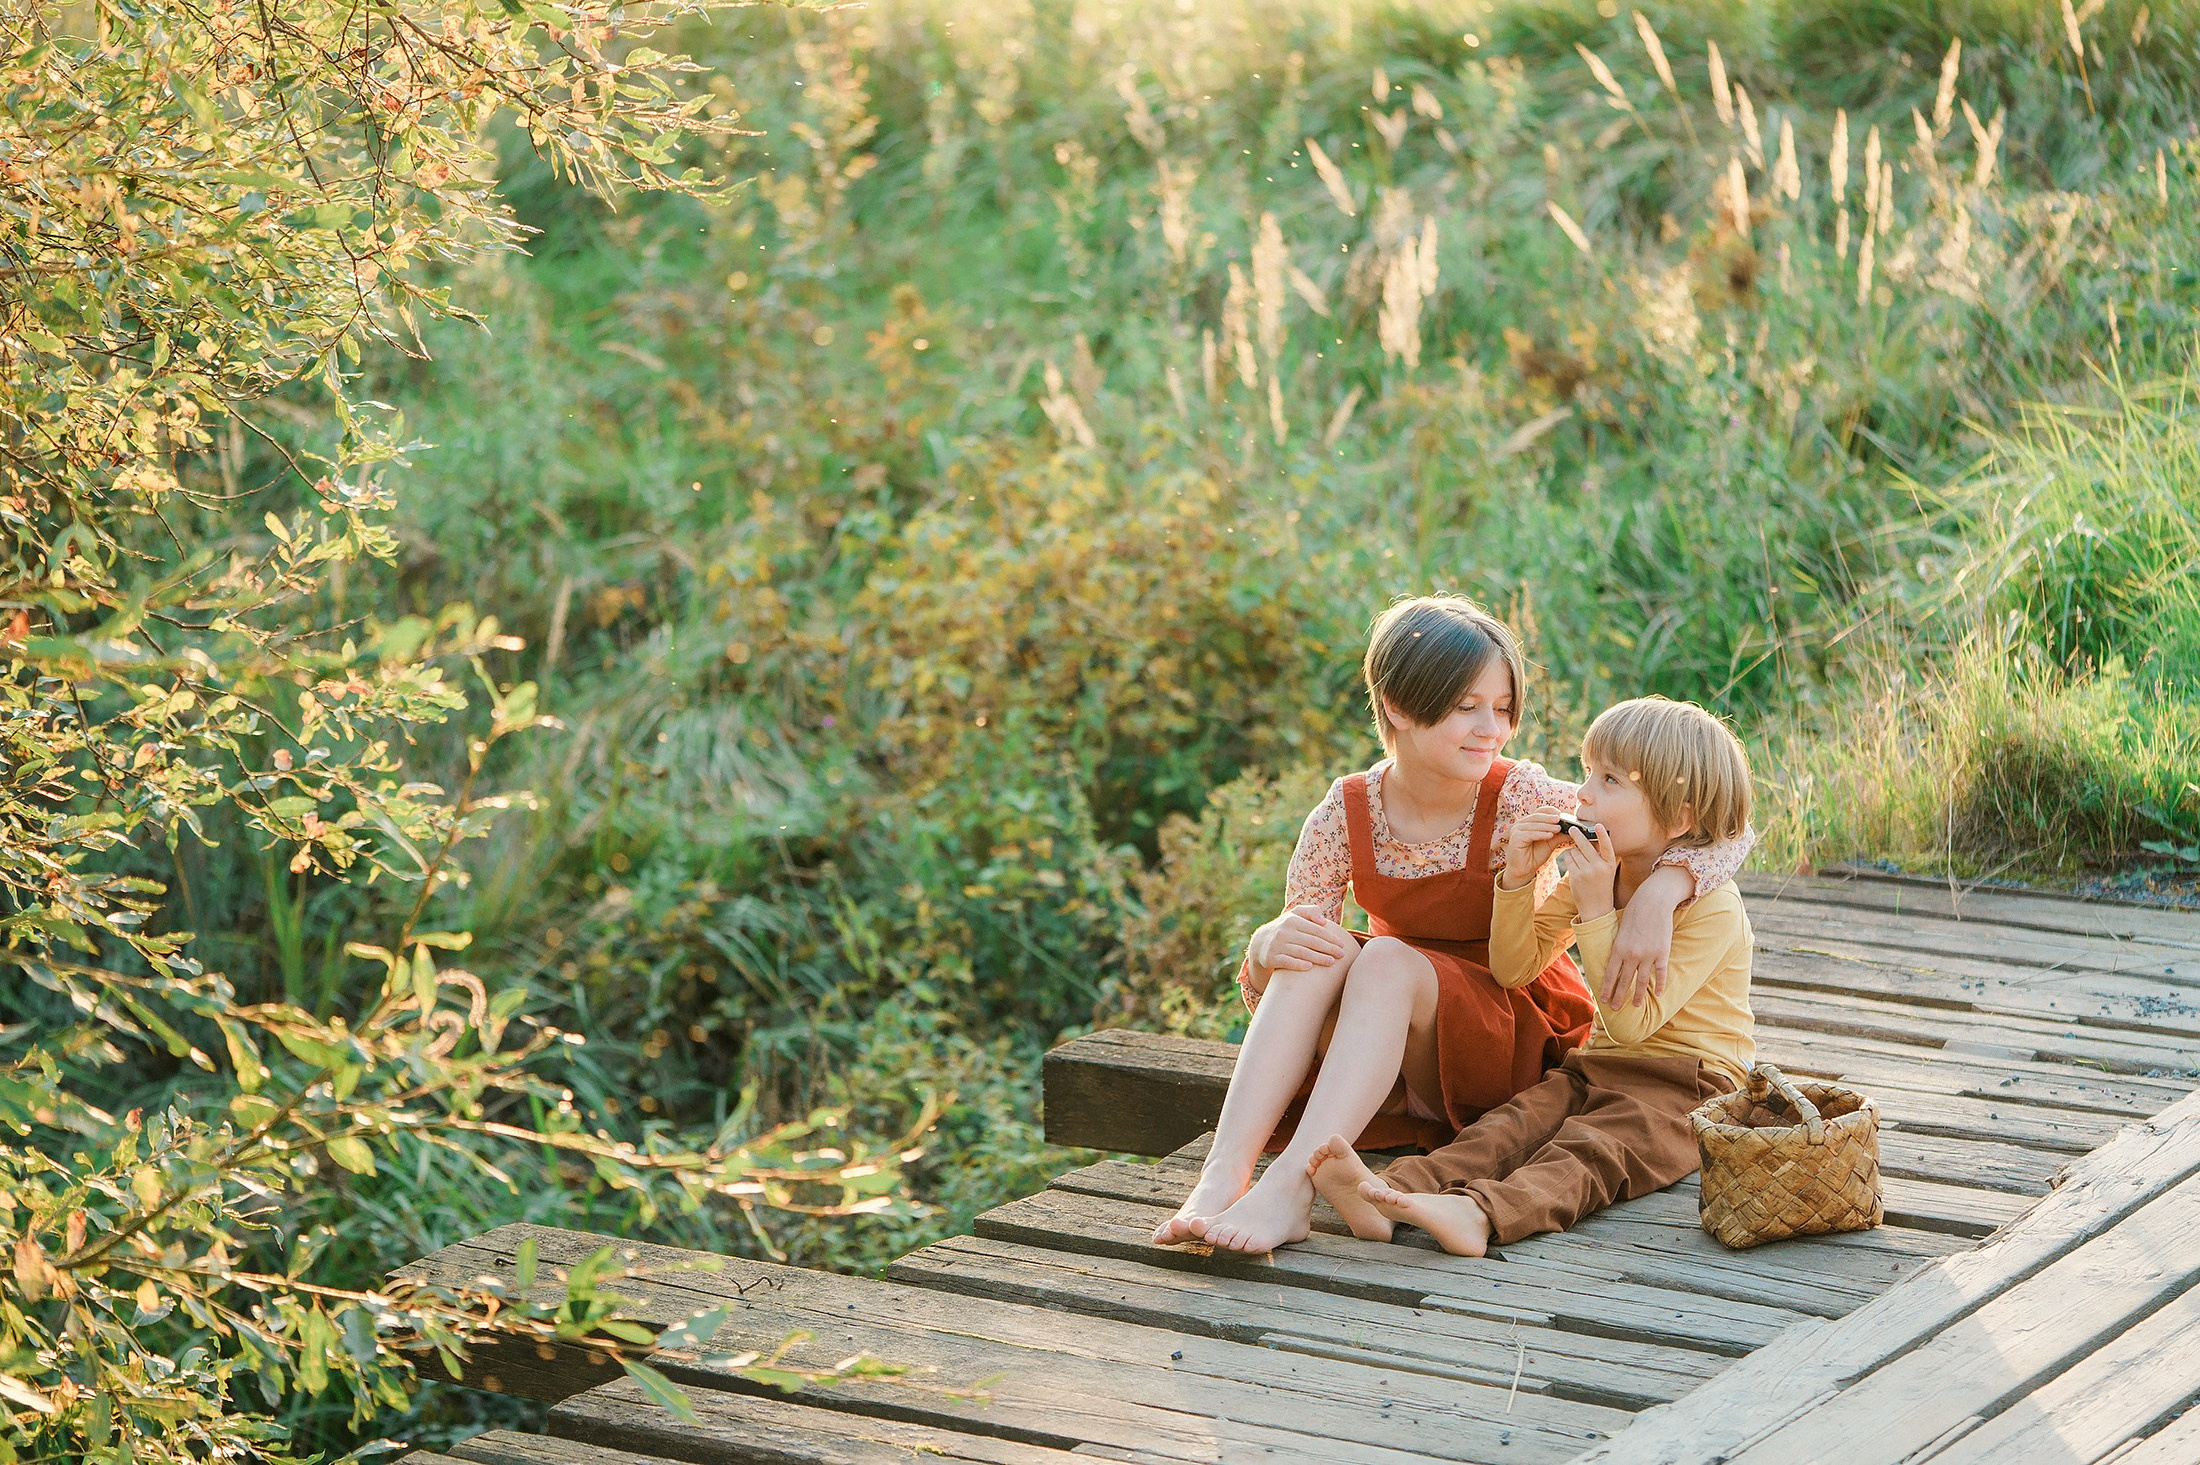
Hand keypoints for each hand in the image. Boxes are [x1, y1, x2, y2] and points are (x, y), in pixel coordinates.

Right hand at [1251, 904, 1353, 973]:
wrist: (1261, 942)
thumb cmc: (1287, 928)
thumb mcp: (1296, 915)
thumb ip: (1311, 911)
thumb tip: (1323, 921)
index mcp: (1292, 920)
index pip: (1316, 930)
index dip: (1331, 937)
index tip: (1342, 944)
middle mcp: (1283, 931)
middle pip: (1311, 942)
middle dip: (1329, 948)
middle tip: (1342, 955)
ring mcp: (1276, 945)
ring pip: (1301, 952)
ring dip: (1318, 958)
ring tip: (1332, 962)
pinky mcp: (1271, 958)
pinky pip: (1287, 962)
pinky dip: (1298, 964)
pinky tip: (1310, 967)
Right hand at [1503, 806, 1569, 889]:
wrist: (1524, 870)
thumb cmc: (1535, 855)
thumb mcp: (1550, 842)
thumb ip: (1559, 835)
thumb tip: (1574, 830)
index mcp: (1528, 821)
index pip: (1540, 811)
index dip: (1550, 811)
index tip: (1561, 813)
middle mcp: (1521, 823)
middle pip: (1537, 816)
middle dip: (1550, 818)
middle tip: (1561, 819)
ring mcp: (1516, 830)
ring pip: (1534, 825)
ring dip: (1547, 826)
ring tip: (1558, 829)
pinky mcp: (1515, 838)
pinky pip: (1529, 834)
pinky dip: (1540, 834)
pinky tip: (1550, 836)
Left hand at [1563, 822, 1619, 923]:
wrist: (1596, 909)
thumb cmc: (1601, 887)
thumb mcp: (1606, 872)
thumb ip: (1599, 857)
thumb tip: (1588, 840)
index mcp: (1610, 865)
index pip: (1607, 846)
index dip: (1602, 834)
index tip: (1598, 824)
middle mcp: (1600, 867)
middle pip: (1585, 845)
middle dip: (1577, 835)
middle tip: (1572, 828)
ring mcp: (1587, 872)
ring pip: (1575, 851)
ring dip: (1573, 851)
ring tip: (1578, 860)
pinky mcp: (1576, 876)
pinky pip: (1568, 859)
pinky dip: (1568, 858)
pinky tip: (1572, 864)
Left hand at [1605, 888, 1678, 1010]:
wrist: (1653, 901)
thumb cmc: (1634, 913)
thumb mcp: (1620, 930)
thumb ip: (1619, 947)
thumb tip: (1616, 962)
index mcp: (1618, 949)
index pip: (1610, 974)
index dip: (1606, 988)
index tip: (1603, 999)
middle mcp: (1632, 955)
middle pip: (1624, 981)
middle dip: (1618, 996)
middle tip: (1615, 1009)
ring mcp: (1648, 955)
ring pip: (1641, 981)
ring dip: (1638, 995)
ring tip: (1635, 1006)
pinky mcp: (1662, 953)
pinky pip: (1661, 974)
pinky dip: (1660, 985)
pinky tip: (1658, 994)